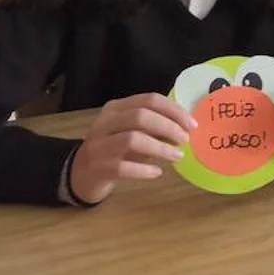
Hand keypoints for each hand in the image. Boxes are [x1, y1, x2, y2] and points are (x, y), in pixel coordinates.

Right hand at [69, 93, 194, 203]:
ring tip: (177, 156)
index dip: (174, 110)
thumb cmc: (114, 149)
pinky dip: (145, 170)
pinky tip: (157, 172)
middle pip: (141, 116)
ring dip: (160, 148)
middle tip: (185, 139)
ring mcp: (99, 146)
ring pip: (132, 139)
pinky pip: (124, 167)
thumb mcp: (131, 132)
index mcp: (115, 108)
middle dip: (168, 127)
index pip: (149, 100)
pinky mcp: (98, 168)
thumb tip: (185, 129)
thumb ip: (153, 127)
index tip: (192, 124)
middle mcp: (104, 123)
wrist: (81, 174)